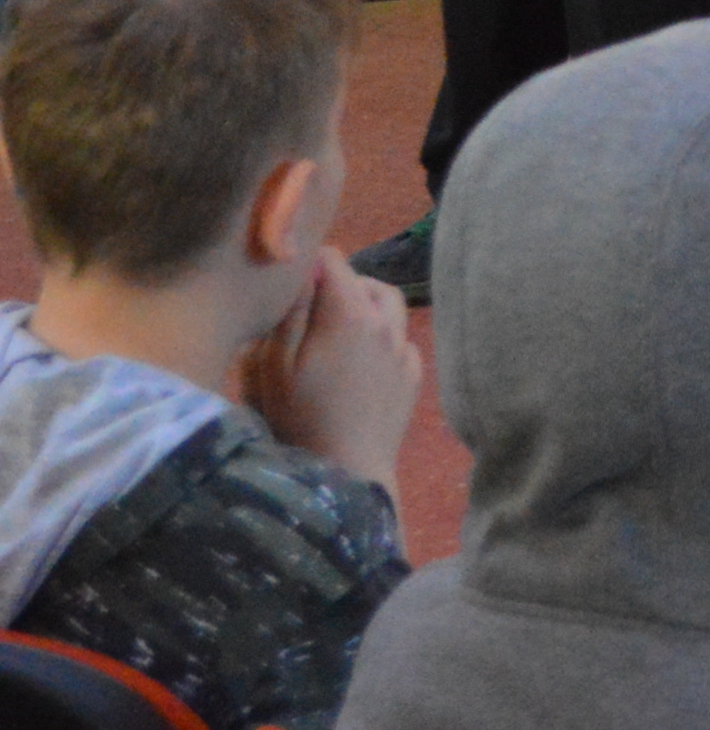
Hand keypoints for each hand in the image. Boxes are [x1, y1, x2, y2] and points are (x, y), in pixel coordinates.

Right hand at [246, 253, 420, 482]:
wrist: (347, 468)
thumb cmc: (299, 417)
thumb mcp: (275, 363)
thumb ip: (292, 312)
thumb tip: (304, 270)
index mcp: (351, 313)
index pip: (333, 260)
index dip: (309, 264)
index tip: (291, 283)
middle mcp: (386, 323)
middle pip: (365, 281)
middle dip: (337, 284)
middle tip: (308, 306)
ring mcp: (405, 349)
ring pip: (390, 305)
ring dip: (364, 304)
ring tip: (335, 325)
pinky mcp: (414, 373)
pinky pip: (400, 337)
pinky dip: (381, 335)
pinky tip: (358, 357)